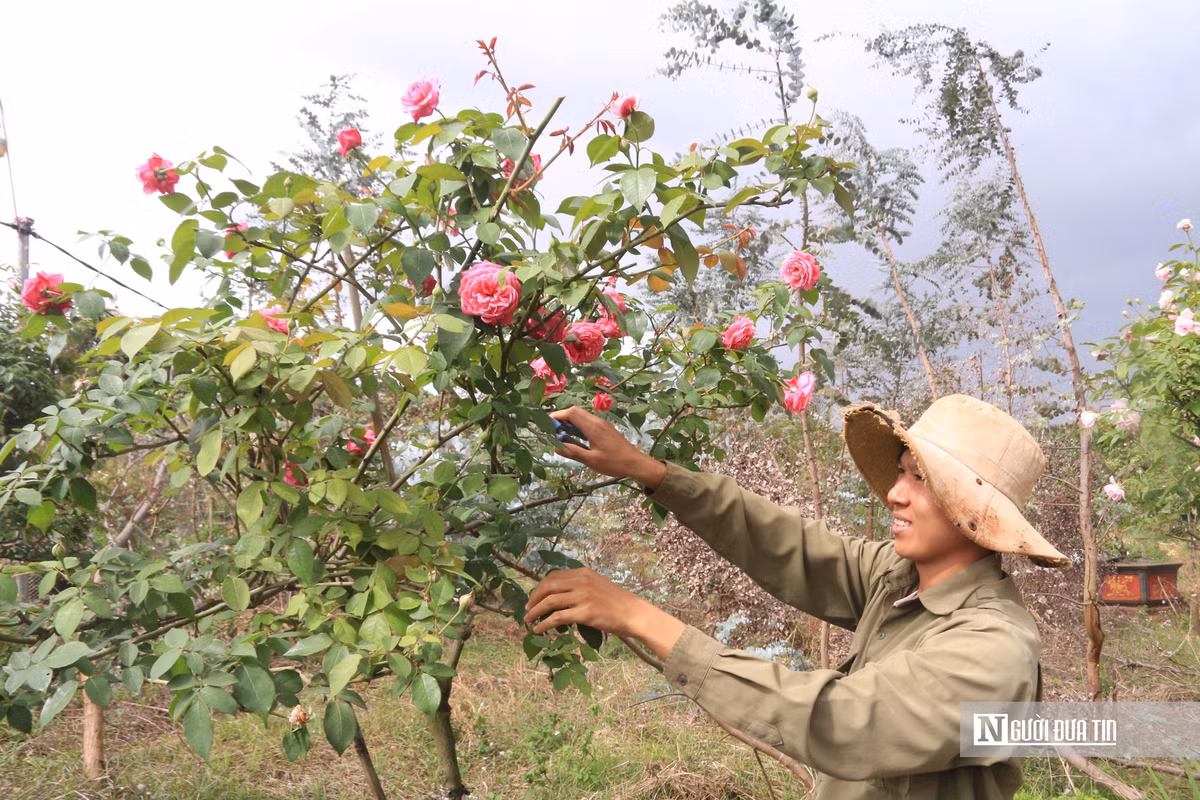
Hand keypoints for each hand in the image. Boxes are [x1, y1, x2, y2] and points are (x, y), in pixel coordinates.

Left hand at [523, 568, 685, 659]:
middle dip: (533, 598)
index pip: (554, 576)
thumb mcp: (598, 586)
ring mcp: (583, 596)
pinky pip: (557, 617)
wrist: (634, 613)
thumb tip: (560, 595)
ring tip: (528, 621)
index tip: (533, 598)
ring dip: (535, 612)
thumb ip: (580, 586)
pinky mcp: (585, 612)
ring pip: (550, 601)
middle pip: (548, 586)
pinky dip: (544, 623)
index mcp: (583, 573)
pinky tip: (539, 629)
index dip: (539, 587)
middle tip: (527, 610)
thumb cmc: (617, 602)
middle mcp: (581, 581)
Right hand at [549, 407, 666, 489]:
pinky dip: (578, 427)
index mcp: (593, 427)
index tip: (547, 424)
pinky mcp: (605, 429)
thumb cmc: (614, 463)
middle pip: (575, 412)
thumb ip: (572, 452)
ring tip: (561, 435)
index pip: (571, 413)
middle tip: (552, 431)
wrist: (635, 463)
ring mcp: (602, 424)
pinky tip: (575, 438)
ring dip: (570, 423)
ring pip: (582, 417)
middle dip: (562, 418)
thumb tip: (555, 446)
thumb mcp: (590, 460)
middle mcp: (597, 422)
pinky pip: (588, 422)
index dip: (558, 416)